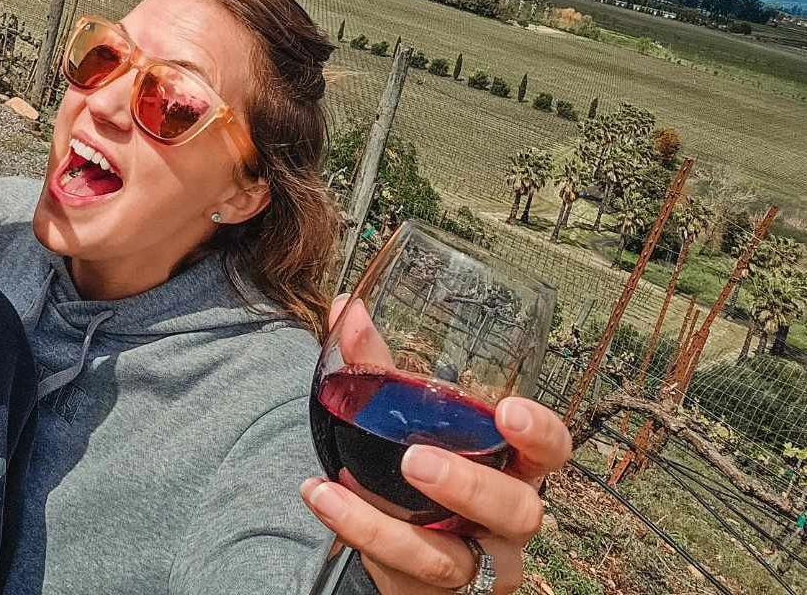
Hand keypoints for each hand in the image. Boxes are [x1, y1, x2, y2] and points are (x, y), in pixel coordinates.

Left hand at [299, 297, 572, 592]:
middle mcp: (505, 516)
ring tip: (338, 485)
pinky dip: (360, 534)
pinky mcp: (435, 589)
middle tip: (415, 460)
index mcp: (510, 463)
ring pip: (457, 559)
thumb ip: (378, 366)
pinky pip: (408, 575)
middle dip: (469, 486)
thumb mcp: (401, 417)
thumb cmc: (415, 467)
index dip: (541, 433)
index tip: (510, 410)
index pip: (552, 450)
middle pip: (518, 510)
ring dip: (390, 525)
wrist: (396, 541)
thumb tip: (345, 309)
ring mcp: (475, 561)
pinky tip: (321, 498)